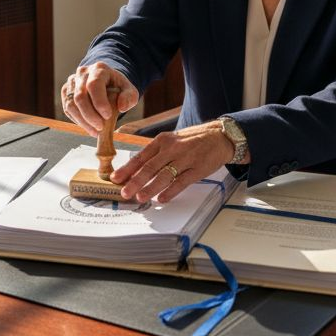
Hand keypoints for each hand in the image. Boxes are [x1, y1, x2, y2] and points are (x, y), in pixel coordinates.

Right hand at [60, 62, 137, 135]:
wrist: (106, 82)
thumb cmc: (118, 87)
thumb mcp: (129, 90)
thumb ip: (129, 97)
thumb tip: (122, 106)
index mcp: (99, 69)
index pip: (94, 85)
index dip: (99, 102)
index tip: (108, 116)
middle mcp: (82, 73)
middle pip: (80, 96)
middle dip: (90, 115)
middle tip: (100, 128)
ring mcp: (72, 82)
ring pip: (71, 104)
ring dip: (83, 121)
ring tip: (95, 131)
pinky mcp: (66, 91)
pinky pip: (67, 108)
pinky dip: (77, 120)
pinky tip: (88, 126)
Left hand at [111, 121, 234, 203]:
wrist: (220, 136)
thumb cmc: (192, 140)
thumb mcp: (172, 141)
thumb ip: (156, 154)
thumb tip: (135, 171)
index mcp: (163, 141)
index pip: (141, 156)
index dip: (128, 168)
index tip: (115, 178)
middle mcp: (173, 149)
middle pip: (150, 167)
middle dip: (135, 181)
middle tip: (124, 192)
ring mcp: (186, 159)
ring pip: (164, 175)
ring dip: (150, 188)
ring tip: (140, 197)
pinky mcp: (198, 169)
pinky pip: (181, 182)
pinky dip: (170, 191)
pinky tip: (161, 199)